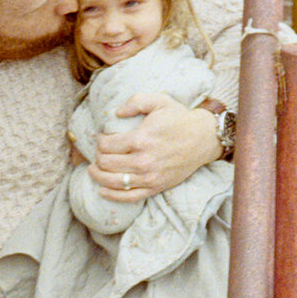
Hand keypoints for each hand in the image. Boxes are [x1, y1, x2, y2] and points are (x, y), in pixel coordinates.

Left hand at [88, 92, 221, 200]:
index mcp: (140, 139)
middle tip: (99, 152)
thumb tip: (116, 113)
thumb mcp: (159, 101)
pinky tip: (102, 190)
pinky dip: (112, 195)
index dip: (99, 141)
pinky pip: (128, 197)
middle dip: (97, 157)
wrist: (203, 139)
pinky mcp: (155, 187)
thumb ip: (135, 101)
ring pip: (112, 182)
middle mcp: (142, 161)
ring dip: (98, 176)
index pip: (106, 145)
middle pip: (106, 164)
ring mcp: (149, 177)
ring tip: (94, 170)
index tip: (102, 138)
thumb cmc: (179, 119)